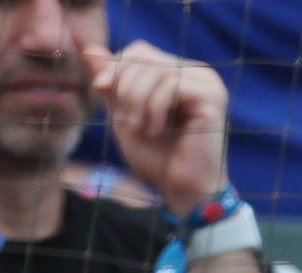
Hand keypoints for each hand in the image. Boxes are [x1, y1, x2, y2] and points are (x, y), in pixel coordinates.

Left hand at [82, 41, 229, 215]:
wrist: (183, 193)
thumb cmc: (158, 161)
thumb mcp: (124, 116)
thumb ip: (112, 85)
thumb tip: (89, 48)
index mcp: (179, 75)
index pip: (140, 52)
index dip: (116, 66)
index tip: (100, 89)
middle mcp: (196, 74)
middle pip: (146, 56)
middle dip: (125, 86)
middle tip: (124, 121)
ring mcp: (207, 84)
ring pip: (157, 70)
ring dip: (137, 101)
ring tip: (137, 129)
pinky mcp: (212, 97)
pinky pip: (171, 85)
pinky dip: (154, 108)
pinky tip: (154, 132)